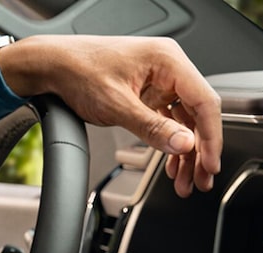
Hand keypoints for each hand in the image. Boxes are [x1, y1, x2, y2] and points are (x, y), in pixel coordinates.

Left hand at [0, 35, 221, 196]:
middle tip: (201, 179)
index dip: (210, 137)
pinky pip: (169, 122)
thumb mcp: (117, 105)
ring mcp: (159, 82)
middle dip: (200, 151)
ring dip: (186, 153)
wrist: (51, 66)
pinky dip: (170, 144)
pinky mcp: (149, 93)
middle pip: (198, 115)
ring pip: (184, 122)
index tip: (209, 163)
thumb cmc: (78, 70)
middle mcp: (168, 68)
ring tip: (186, 180)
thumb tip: (184, 144)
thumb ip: (153, 128)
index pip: (204, 102)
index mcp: (167, 61)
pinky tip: (171, 165)